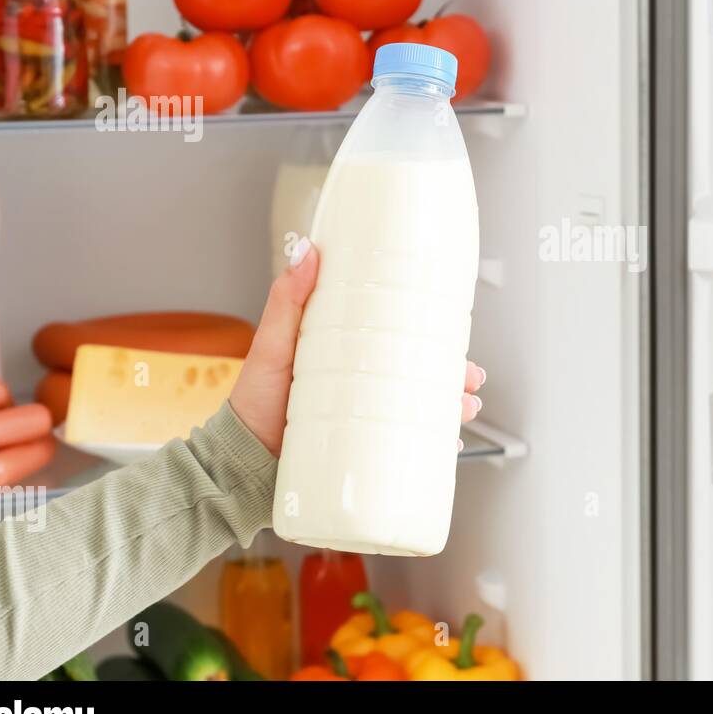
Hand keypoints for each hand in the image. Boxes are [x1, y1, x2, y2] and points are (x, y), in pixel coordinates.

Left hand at [229, 237, 485, 455]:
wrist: (242, 462)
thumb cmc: (253, 403)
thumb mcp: (273, 344)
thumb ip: (288, 299)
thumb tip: (306, 251)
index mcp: (347, 352)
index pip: (399, 337)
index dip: (434, 335)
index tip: (456, 334)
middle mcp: (362, 382)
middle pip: (422, 373)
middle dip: (455, 376)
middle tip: (470, 379)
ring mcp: (366, 416)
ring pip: (423, 408)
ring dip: (452, 408)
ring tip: (463, 411)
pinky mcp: (365, 449)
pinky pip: (408, 445)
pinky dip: (434, 446)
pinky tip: (448, 446)